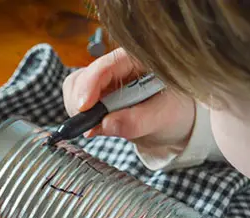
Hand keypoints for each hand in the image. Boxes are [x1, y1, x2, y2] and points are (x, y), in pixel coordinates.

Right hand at [62, 48, 195, 149]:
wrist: (173, 123)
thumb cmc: (174, 113)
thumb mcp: (163, 117)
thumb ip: (137, 121)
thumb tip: (106, 124)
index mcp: (137, 58)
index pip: (106, 65)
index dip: (90, 85)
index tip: (84, 108)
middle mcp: (117, 65)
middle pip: (83, 76)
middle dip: (81, 102)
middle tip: (90, 126)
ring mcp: (103, 80)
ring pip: (75, 89)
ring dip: (79, 111)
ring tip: (99, 127)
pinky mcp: (95, 94)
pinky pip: (76, 101)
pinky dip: (81, 116)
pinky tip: (97, 125)